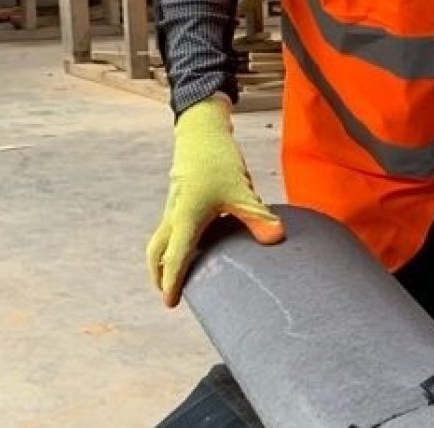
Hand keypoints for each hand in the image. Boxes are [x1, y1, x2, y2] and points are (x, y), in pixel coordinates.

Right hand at [146, 96, 284, 306]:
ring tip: (178, 274)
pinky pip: (170, 226)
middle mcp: (174, 214)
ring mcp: (174, 205)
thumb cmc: (218, 160)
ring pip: (160, 238)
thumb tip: (277, 239)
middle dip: (159, 274)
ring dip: (164, 258)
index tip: (171, 303)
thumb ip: (257, 217)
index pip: (175, 257)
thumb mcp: (241, 190)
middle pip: (156, 251)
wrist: (202, 131)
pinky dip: (173, 241)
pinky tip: (194, 244)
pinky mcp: (180, 198)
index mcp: (185, 217)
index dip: (172, 282)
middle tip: (170, 294)